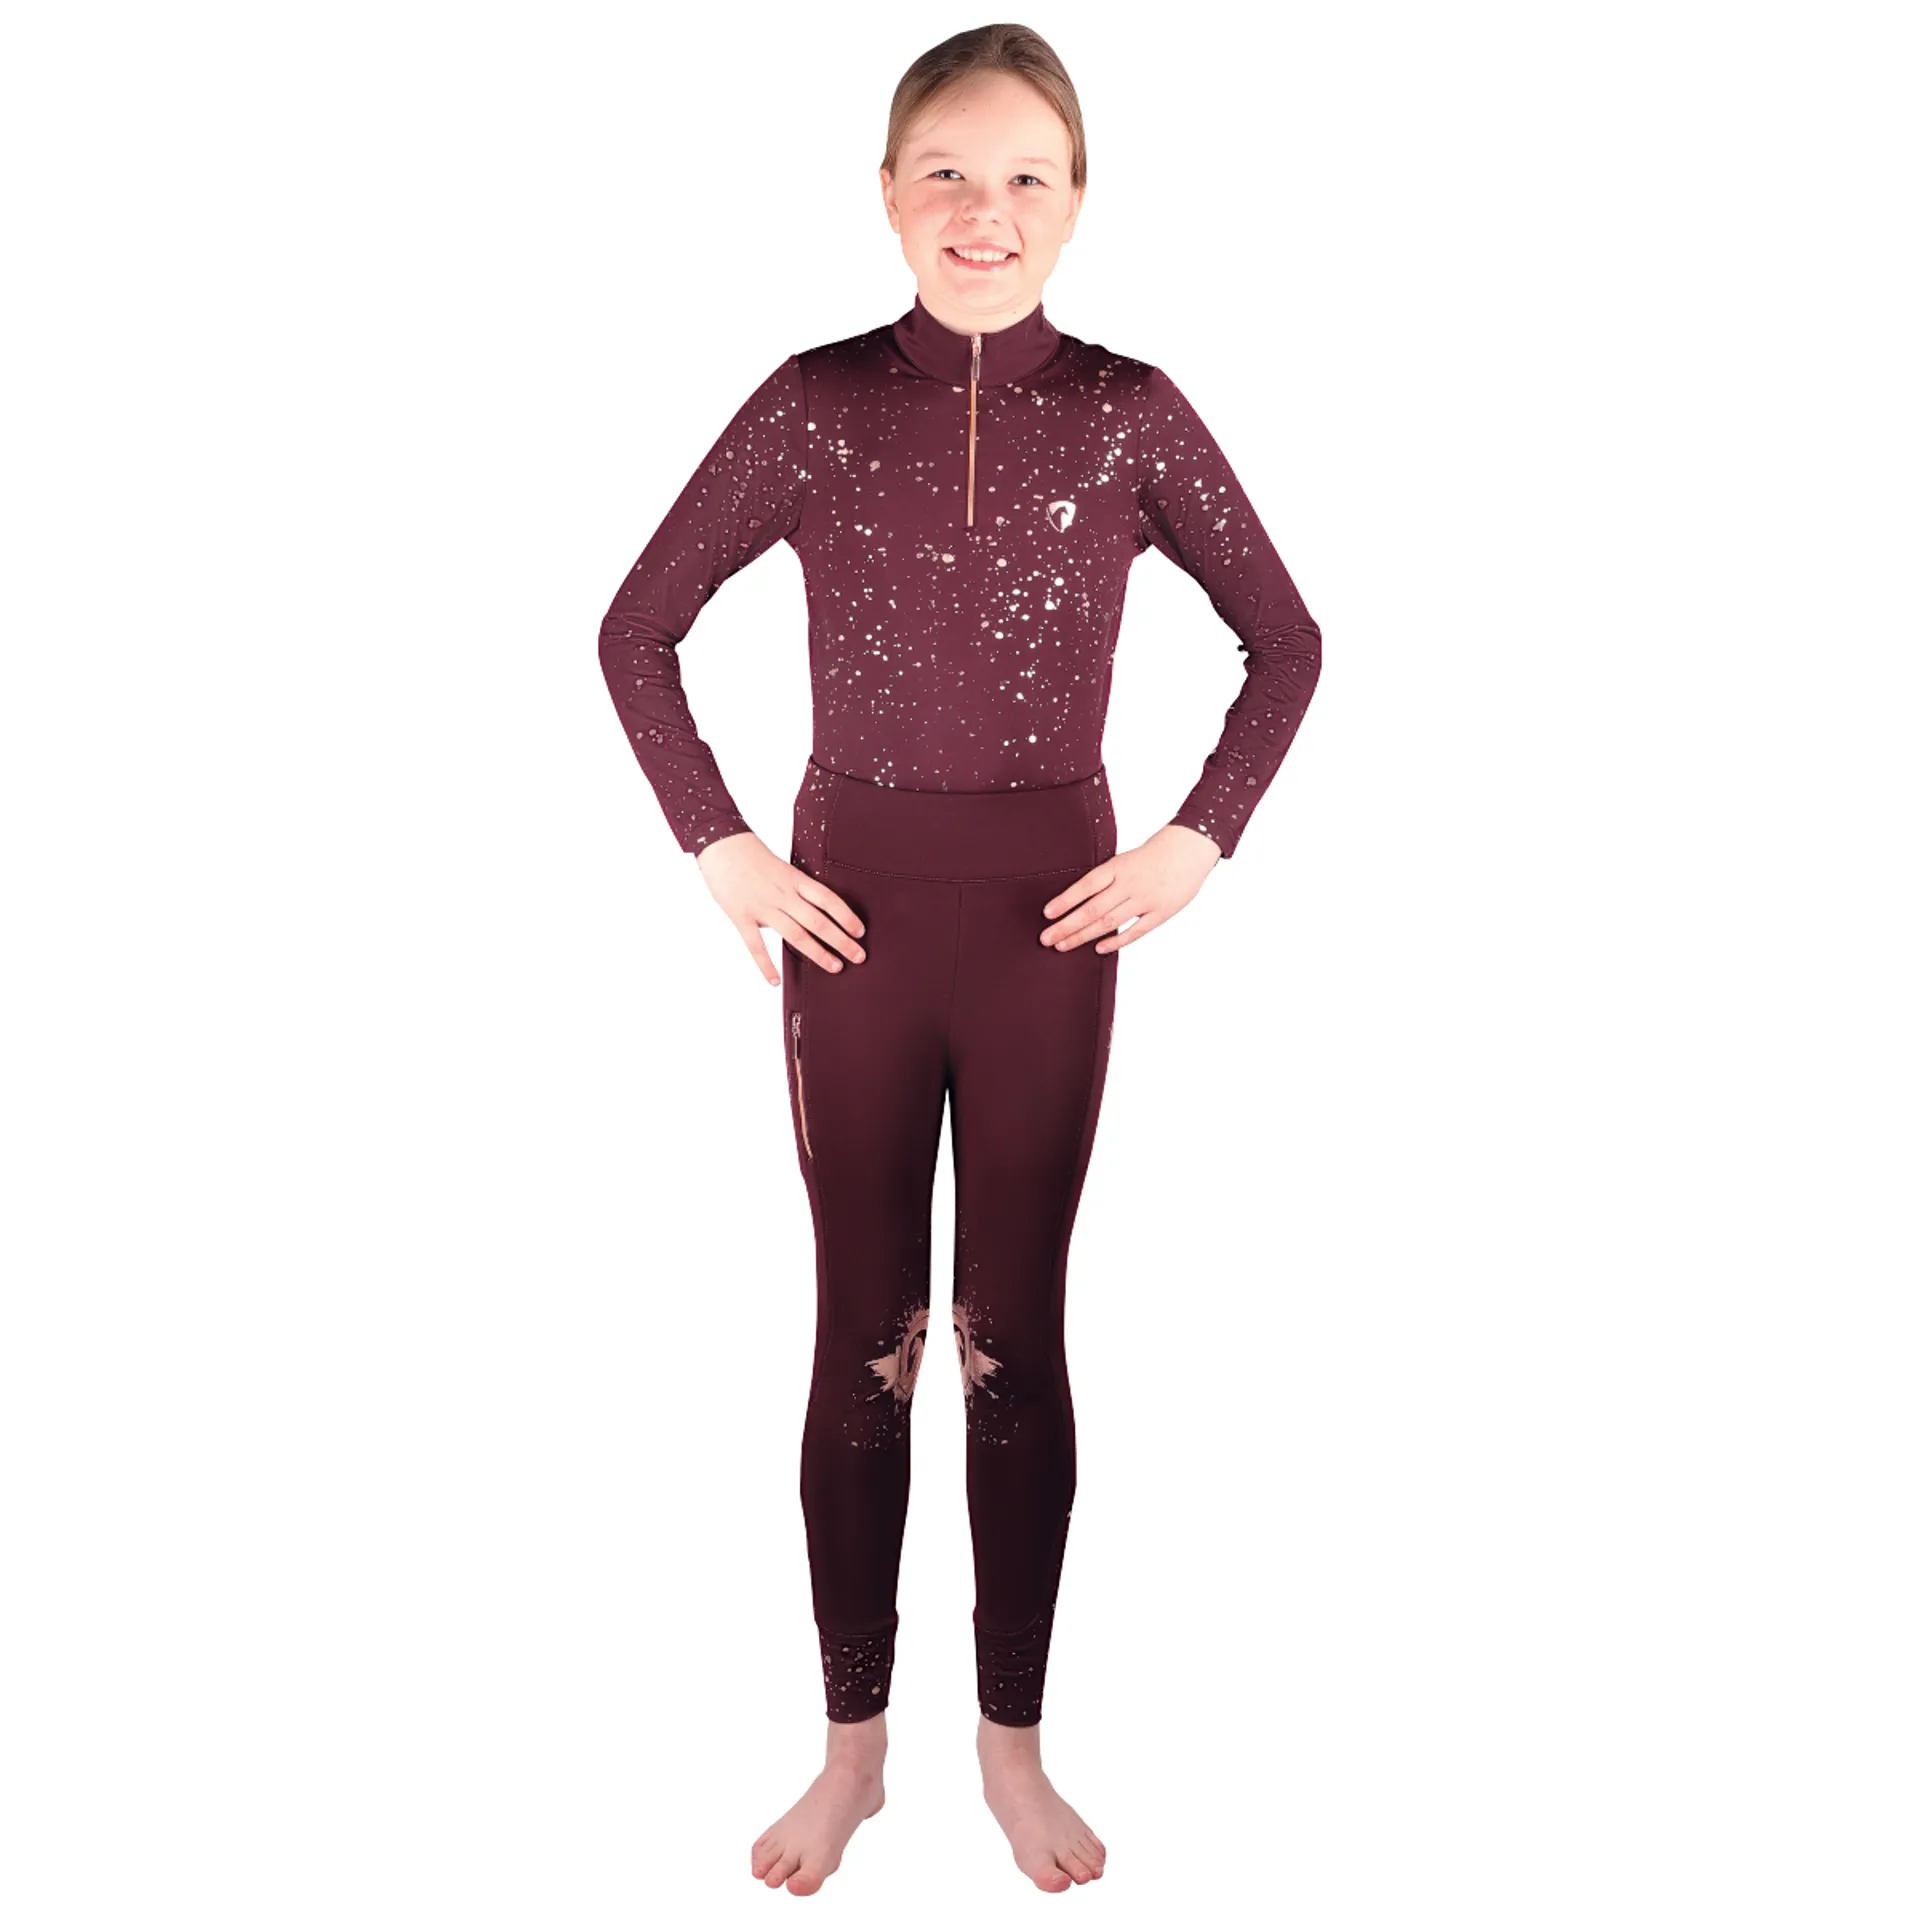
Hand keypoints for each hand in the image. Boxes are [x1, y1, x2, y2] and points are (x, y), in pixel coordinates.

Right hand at [694, 831, 866, 984]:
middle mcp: (783, 894)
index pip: (828, 899)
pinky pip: (756, 945)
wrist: (721, 845)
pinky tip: (775, 981)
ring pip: (795, 934)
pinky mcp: (741, 917)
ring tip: (835, 967)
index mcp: (795, 879)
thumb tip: (813, 912)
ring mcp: (762, 907)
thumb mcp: (782, 868)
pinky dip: (766, 965)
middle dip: (841, 940)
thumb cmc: (752, 855)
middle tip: (858, 956)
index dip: (847, 916)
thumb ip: (796, 890)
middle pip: (818, 921)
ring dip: (818, 953)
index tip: (860, 931)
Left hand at [1039, 823, 1221, 953]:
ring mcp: (1146, 900)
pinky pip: (1135, 931)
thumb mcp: (1125, 859)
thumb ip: (1106, 879)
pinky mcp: (1161, 913)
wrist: (1190, 849)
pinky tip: (1098, 949)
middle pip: (1093, 909)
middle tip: (1046, 939)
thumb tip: (1076, 900)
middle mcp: (1130, 884)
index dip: (1065, 900)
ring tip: (1063, 946)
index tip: (1047, 914)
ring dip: (1083, 936)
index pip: (1086, 885)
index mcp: (1119, 866)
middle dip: (1066, 926)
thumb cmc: (1153, 854)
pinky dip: (1116, 941)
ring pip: (1109, 922)